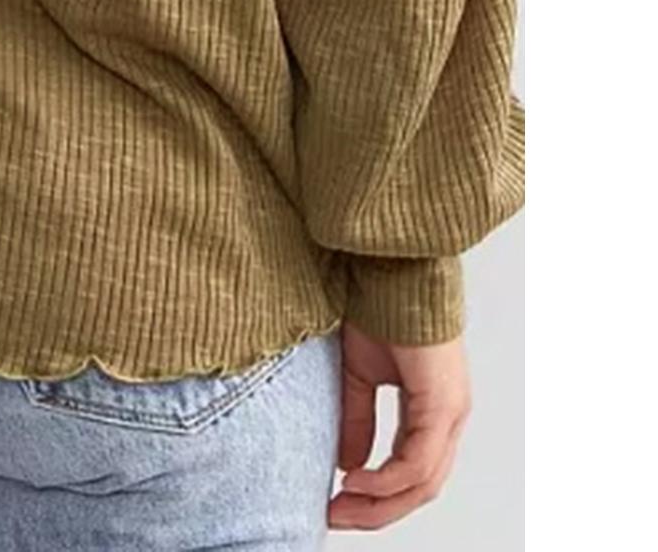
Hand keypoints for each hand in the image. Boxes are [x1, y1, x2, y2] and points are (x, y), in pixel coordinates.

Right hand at [328, 324, 471, 529]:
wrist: (386, 267)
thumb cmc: (377, 307)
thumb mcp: (358, 375)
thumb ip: (358, 421)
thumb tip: (348, 465)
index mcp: (432, 411)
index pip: (412, 474)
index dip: (376, 497)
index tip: (337, 506)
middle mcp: (448, 417)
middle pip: (420, 489)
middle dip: (376, 511)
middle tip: (336, 518)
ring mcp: (450, 412)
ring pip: (422, 483)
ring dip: (379, 503)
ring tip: (342, 506)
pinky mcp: (443, 403)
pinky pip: (418, 461)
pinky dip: (386, 479)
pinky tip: (356, 480)